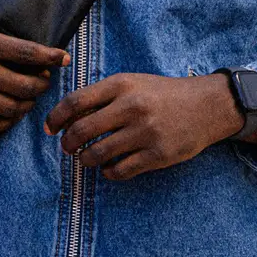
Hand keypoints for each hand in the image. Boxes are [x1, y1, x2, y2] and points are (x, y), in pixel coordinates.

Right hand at [0, 0, 68, 132]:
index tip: (63, 58)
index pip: (27, 53)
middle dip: (42, 84)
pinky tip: (9, 113)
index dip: (51, 57)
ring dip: (26, 104)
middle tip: (45, 79)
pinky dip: (6, 122)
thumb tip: (1, 14)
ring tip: (28, 97)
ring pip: (11, 108)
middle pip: (25, 85)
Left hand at [44, 73, 249, 181]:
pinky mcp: (158, 155)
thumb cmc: (163, 94)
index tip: (49, 128)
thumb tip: (67, 116)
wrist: (207, 106)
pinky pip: (120, 170)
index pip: (75, 102)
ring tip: (87, 158)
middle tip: (67, 147)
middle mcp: (132, 107)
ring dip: (86, 160)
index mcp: (122, 85)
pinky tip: (109, 167)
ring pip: (98, 154)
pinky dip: (108, 172)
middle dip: (68, 143)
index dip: (55, 118)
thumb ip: (103, 96)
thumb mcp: (133, 83)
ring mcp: (145, 132)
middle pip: (81, 130)